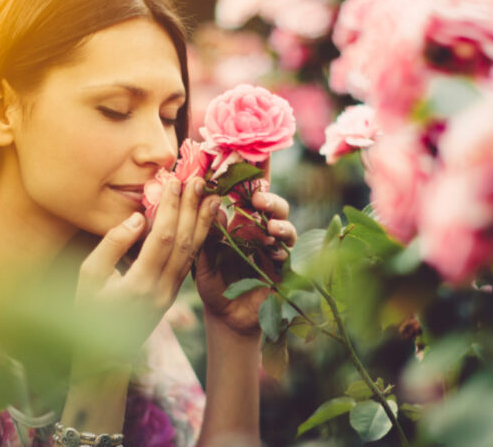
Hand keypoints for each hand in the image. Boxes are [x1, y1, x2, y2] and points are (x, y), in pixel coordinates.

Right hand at [74, 177, 219, 367]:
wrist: (103, 355)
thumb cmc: (88, 310)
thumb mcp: (88, 277)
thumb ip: (112, 245)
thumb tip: (138, 218)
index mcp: (139, 284)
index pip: (161, 238)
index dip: (170, 208)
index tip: (174, 182)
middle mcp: (161, 290)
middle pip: (183, 242)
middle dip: (191, 208)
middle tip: (198, 180)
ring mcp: (171, 294)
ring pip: (192, 253)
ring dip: (203, 222)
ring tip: (211, 196)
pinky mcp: (173, 294)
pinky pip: (190, 262)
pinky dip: (200, 239)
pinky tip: (204, 221)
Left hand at [194, 190, 296, 336]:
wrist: (227, 317)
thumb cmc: (214, 285)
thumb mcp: (203, 260)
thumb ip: (207, 236)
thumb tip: (214, 206)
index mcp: (241, 225)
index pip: (250, 198)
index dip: (252, 184)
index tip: (246, 175)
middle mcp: (261, 233)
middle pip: (274, 208)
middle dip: (270, 200)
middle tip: (259, 200)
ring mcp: (274, 250)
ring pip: (286, 228)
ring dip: (281, 224)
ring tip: (271, 227)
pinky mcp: (283, 270)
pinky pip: (288, 256)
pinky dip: (282, 251)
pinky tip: (274, 253)